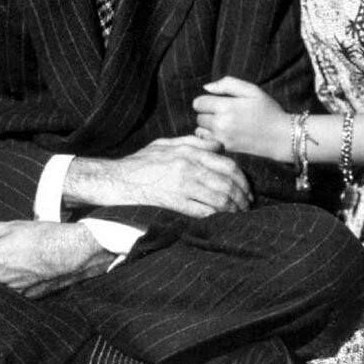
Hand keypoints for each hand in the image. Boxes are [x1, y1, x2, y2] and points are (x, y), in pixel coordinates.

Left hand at [0, 215, 112, 298]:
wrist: (72, 252)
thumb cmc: (44, 235)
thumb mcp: (13, 225)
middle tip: (9, 250)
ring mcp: (13, 288)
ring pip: (0, 282)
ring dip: (6, 273)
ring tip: (24, 259)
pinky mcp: (27, 295)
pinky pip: (16, 289)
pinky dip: (19, 281)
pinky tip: (33, 269)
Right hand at [64, 135, 250, 217]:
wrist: (116, 179)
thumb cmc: (141, 162)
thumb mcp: (166, 144)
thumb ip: (193, 142)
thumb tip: (217, 145)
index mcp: (189, 152)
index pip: (227, 164)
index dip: (242, 179)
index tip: (246, 188)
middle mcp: (189, 167)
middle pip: (227, 183)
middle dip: (242, 196)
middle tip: (247, 204)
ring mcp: (182, 186)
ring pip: (219, 198)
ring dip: (233, 208)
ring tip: (238, 214)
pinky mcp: (174, 202)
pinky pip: (203, 212)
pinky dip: (217, 217)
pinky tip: (222, 220)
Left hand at [192, 76, 289, 161]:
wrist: (282, 137)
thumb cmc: (268, 110)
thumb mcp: (252, 90)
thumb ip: (228, 84)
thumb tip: (207, 87)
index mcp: (226, 107)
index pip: (198, 103)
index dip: (206, 100)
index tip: (217, 101)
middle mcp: (221, 124)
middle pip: (199, 117)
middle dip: (208, 113)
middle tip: (224, 112)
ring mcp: (222, 138)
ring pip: (201, 130)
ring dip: (209, 126)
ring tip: (225, 123)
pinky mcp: (226, 148)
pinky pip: (209, 141)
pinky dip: (213, 137)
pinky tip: (227, 133)